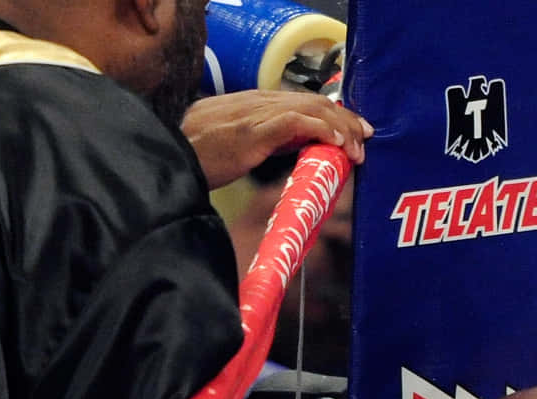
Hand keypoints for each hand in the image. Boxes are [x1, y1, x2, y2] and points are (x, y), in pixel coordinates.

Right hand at [182, 90, 371, 187]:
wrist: (171, 158)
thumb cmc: (197, 158)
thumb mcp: (234, 145)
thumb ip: (261, 141)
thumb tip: (289, 147)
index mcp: (254, 104)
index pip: (302, 101)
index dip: (330, 113)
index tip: (350, 131)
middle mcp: (259, 102)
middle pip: (313, 101)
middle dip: (344, 118)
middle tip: (364, 137)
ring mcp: (257, 113)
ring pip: (312, 108)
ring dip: (341, 127)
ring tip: (357, 146)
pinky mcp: (255, 130)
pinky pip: (297, 121)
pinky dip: (322, 129)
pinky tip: (336, 143)